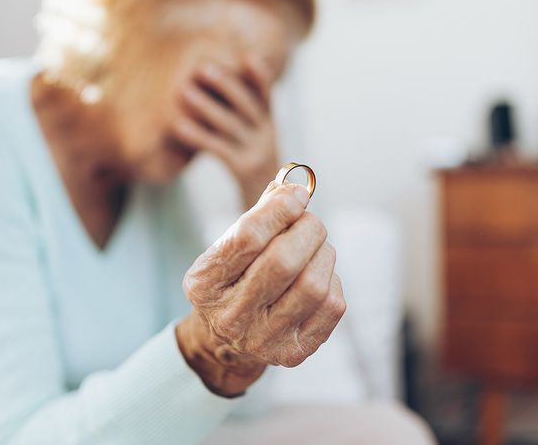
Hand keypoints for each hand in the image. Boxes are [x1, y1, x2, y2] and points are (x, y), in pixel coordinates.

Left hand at [172, 57, 279, 209]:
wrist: (269, 210)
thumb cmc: (250, 165)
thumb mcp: (254, 140)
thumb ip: (242, 116)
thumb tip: (222, 85)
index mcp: (270, 124)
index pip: (267, 95)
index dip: (260, 77)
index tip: (248, 57)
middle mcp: (267, 135)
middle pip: (247, 105)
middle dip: (225, 84)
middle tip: (200, 67)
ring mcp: (257, 153)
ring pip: (230, 125)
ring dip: (206, 106)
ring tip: (183, 91)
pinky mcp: (242, 170)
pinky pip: (218, 148)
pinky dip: (197, 135)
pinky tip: (178, 125)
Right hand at [176, 182, 344, 396]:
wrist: (227, 340)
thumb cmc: (233, 278)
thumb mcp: (230, 245)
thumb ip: (259, 214)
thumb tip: (293, 184)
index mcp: (205, 283)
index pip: (247, 237)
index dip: (279, 208)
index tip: (298, 194)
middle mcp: (230, 317)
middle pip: (284, 261)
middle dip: (307, 229)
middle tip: (310, 221)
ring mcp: (263, 340)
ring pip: (314, 284)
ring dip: (323, 253)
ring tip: (315, 247)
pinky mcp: (294, 353)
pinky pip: (332, 305)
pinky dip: (332, 279)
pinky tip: (318, 274)